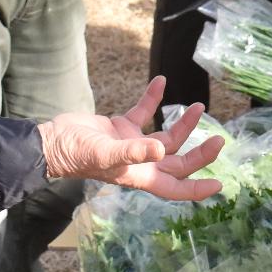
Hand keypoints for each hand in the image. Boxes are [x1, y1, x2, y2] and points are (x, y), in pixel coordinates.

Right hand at [37, 78, 223, 200]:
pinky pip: (144, 113)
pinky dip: (153, 99)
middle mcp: (140, 162)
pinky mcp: (120, 127)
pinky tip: (161, 82)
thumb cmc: (76, 154)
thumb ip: (134, 151)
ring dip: (183, 124)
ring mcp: (131, 145)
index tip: (219, 184)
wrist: (52, 141)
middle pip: (178, 162)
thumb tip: (160, 148)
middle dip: (199, 153)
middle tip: (219, 139)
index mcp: (141, 175)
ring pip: (166, 137)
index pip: (175, 188)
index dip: (197, 189)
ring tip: (198, 106)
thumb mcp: (106, 154)